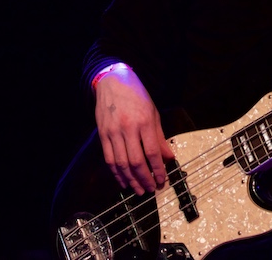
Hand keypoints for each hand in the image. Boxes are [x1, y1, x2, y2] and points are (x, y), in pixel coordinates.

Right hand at [93, 65, 175, 194]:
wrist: (112, 82)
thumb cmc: (137, 96)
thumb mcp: (153, 113)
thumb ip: (160, 137)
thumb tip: (169, 158)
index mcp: (143, 122)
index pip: (151, 152)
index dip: (158, 169)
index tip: (163, 180)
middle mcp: (127, 128)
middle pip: (135, 161)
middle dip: (145, 178)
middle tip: (152, 189)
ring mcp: (112, 132)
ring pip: (121, 164)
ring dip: (130, 180)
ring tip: (139, 190)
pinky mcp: (102, 135)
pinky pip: (109, 159)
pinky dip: (116, 173)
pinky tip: (123, 181)